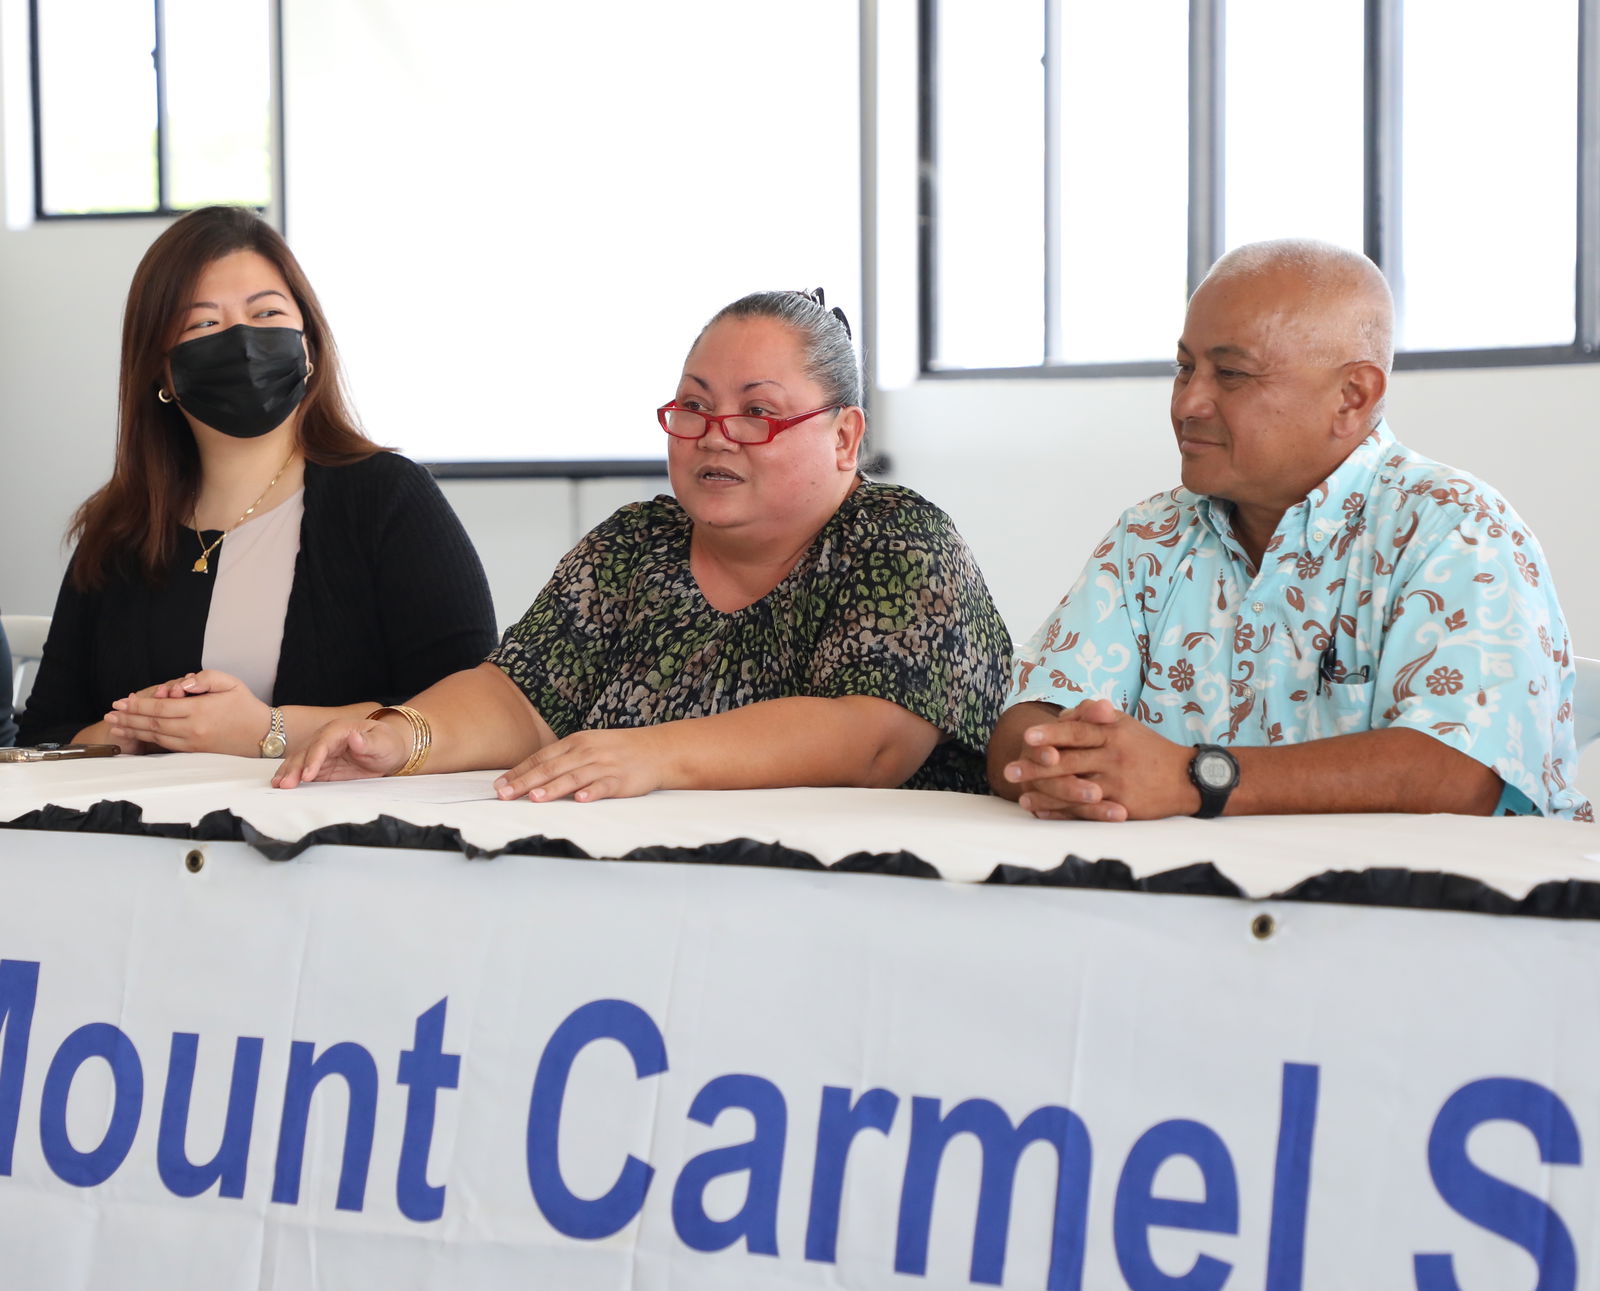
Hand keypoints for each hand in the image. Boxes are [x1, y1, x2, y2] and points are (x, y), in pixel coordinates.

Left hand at [105, 670, 269, 756]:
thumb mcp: (230, 682)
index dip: (137, 705)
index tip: (120, 702)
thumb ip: (204, 678)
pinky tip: (136, 736)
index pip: (159, 708)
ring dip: (133, 731)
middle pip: (152, 723)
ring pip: (156, 736)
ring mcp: (193, 743)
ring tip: (115, 726)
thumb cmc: (246, 706)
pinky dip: (147, 740)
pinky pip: (165, 745)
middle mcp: (193, 729)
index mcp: (199, 710)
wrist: (264, 734)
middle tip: (109, 715)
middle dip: (128, 718)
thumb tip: (181, 684)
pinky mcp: (196, 752)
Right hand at [271, 716, 410, 786]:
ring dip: (288, 772)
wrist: (390, 749)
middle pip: (306, 751)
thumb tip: (354, 738)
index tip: (308, 775)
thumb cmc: (388, 743)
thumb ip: (368, 742)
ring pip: (300, 760)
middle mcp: (327, 738)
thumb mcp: (383, 742)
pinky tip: (281, 783)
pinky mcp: (322, 764)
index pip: (323, 743)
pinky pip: (303, 769)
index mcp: (340, 729)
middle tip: (285, 784)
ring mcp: (322, 751)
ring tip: (278, 785)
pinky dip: (292, 775)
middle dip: (295, 768)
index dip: (314, 758)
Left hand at [495, 727, 666, 802]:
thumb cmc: (617, 750)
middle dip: (525, 782)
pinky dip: (592, 792)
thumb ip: (563, 759)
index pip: (540, 758)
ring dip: (553, 788)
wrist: (656, 749)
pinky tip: (581, 799)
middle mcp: (586, 752)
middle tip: (504, 795)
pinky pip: (604, 786)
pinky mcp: (621, 779)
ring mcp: (604, 765)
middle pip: (551, 768)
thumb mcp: (588, 746)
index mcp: (575, 743)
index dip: (519, 772)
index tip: (499, 785)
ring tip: (534, 798)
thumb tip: (533, 776)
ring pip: (574, 777)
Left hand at [1001, 698, 1197, 820]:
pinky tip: (1042, 813)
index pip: (1077, 732)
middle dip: (1037, 766)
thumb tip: (1064, 715)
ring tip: (1021, 796)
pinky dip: (1062, 812)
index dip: (1052, 734)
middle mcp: (1113, 757)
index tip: (1027, 737)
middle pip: (1070, 761)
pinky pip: (1085, 811)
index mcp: (1112, 732)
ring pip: (1074, 789)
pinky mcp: (1120, 806)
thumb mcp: (1124, 725)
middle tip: (1011, 770)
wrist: (1186, 778)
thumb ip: (1093, 718)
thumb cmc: (1147, 747)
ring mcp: (1116, 783)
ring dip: (1045, 794)